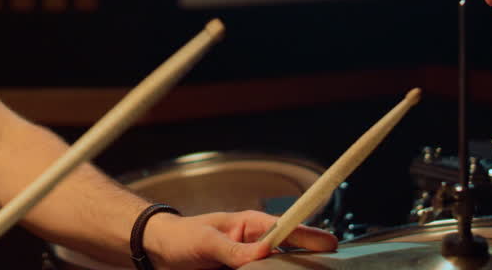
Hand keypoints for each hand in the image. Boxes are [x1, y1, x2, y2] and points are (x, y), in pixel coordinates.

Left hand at [144, 210, 337, 269]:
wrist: (159, 252)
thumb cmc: (181, 236)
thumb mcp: (207, 241)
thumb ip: (235, 249)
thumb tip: (265, 251)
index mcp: (253, 225)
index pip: (288, 228)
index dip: (312, 236)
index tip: (332, 245)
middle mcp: (258, 245)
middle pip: (292, 255)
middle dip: (308, 262)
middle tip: (325, 268)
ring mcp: (252, 263)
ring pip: (280, 269)